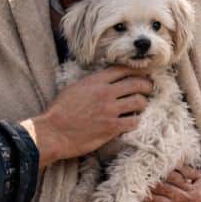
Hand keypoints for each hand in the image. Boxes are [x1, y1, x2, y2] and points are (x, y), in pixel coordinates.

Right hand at [26, 67, 152, 167]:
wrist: (52, 132)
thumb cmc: (59, 111)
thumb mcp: (74, 88)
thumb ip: (92, 83)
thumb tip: (105, 81)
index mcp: (96, 81)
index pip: (123, 69)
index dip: (137, 70)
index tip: (143, 73)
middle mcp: (106, 92)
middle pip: (137, 84)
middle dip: (146, 86)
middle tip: (148, 90)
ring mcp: (110, 110)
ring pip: (139, 102)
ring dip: (142, 104)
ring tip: (140, 107)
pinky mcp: (112, 127)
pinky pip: (134, 121)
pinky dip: (136, 121)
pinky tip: (132, 122)